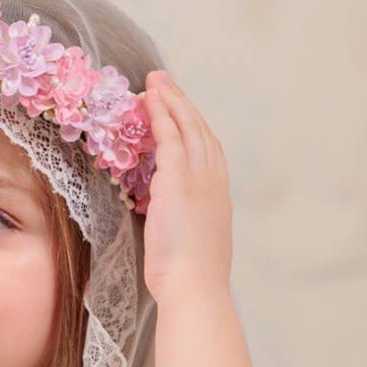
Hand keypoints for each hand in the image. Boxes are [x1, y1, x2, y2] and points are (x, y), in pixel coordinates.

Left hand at [140, 70, 233, 299]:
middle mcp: (214, 180)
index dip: (193, 128)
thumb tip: (169, 223)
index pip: (208, 151)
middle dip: (182, 104)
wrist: (195, 286)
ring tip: (155, 81)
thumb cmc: (189, 279)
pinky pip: (168, 135)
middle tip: (166, 82)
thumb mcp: (192, 245)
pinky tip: (147, 98)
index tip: (180, 113)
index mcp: (219, 196)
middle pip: (200, 130)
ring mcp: (198, 176)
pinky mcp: (178, 177)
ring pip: (186, 125)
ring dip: (170, 99)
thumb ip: (183, 225)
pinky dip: (159, 113)